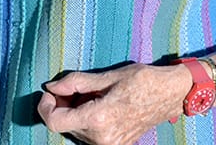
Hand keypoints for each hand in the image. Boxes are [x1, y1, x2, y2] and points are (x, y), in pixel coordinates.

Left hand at [37, 63, 184, 144]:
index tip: (49, 91)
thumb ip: (75, 83)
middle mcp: (102, 138)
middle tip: (72, 88)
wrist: (170, 94)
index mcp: (98, 120)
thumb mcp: (106, 76)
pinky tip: (97, 104)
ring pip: (75, 130)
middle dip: (61, 105)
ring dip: (74, 112)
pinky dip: (85, 120)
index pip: (55, 122)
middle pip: (64, 126)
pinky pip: (89, 135)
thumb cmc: (141, 81)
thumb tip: (51, 86)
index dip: (45, 106)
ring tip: (90, 95)